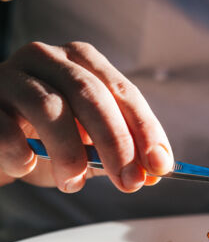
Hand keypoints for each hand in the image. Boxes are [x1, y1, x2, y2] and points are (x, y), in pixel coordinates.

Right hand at [0, 41, 173, 191]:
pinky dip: (23, 155)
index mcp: (84, 62)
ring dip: (70, 154)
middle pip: (91, 95)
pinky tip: (28, 166)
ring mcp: (12, 76)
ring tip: (74, 183)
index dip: (146, 131)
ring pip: (50, 108)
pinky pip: (6, 129)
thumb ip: (122, 153)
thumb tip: (154, 173)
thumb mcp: (91, 143)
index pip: (124, 92)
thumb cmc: (50, 138)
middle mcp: (49, 58)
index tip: (160, 166)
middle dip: (117, 143)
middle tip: (129, 181)